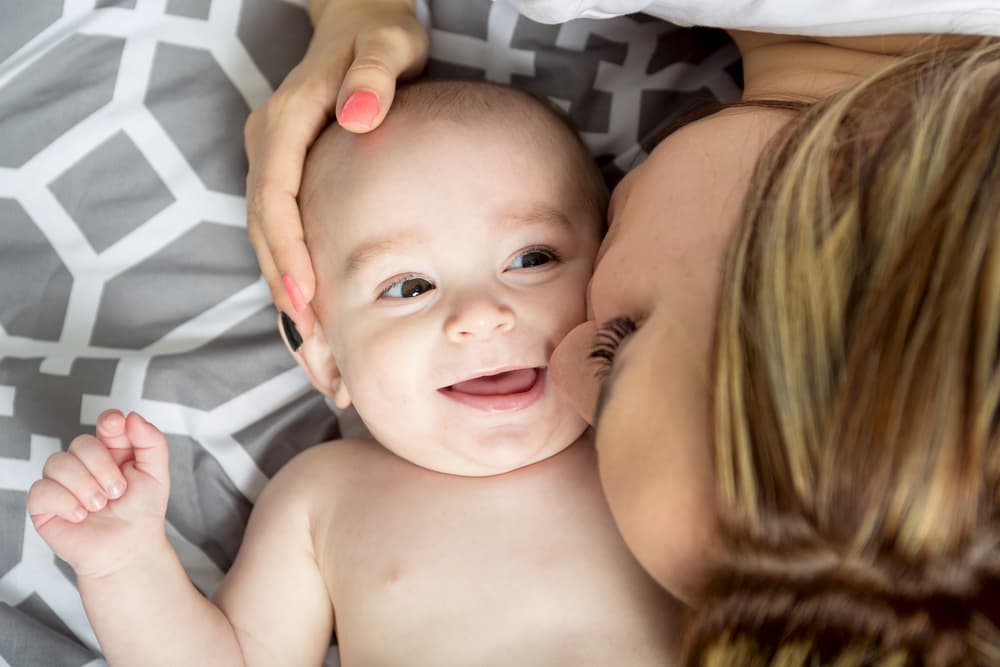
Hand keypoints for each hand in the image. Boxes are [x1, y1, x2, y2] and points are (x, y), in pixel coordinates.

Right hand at [27, 410, 170, 576]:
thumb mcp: (157, 473)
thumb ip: (151, 442)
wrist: (130, 549)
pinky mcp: (44, 505)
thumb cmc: (141, 511)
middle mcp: (83, 462)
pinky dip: (66, 503)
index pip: (105, 423)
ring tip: (100, 506)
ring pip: (58, 462)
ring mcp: (61, 482)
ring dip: (85, 486)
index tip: (116, 426)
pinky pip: (41, 490)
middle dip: (103, 468)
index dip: (110, 421)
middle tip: (118, 491)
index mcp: (112, 451)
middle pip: (81, 443)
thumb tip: (131, 416)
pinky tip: (81, 516)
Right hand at [244, 0, 427, 341]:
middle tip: (311, 343)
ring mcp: (274, 158)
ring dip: (284, 286)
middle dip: (283, 285)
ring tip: (312, 343)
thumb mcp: (388, 42)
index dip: (286, 249)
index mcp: (286, 119)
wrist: (360, 18)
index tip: (307, 297)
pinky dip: (293, 268)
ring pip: (267, 233)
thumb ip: (374, 74)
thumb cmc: (380, 32)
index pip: (275, 195)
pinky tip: (316, 309)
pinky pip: (282, 227)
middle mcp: (270, 142)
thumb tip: (358, 113)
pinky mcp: (286, 170)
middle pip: (263, 226)